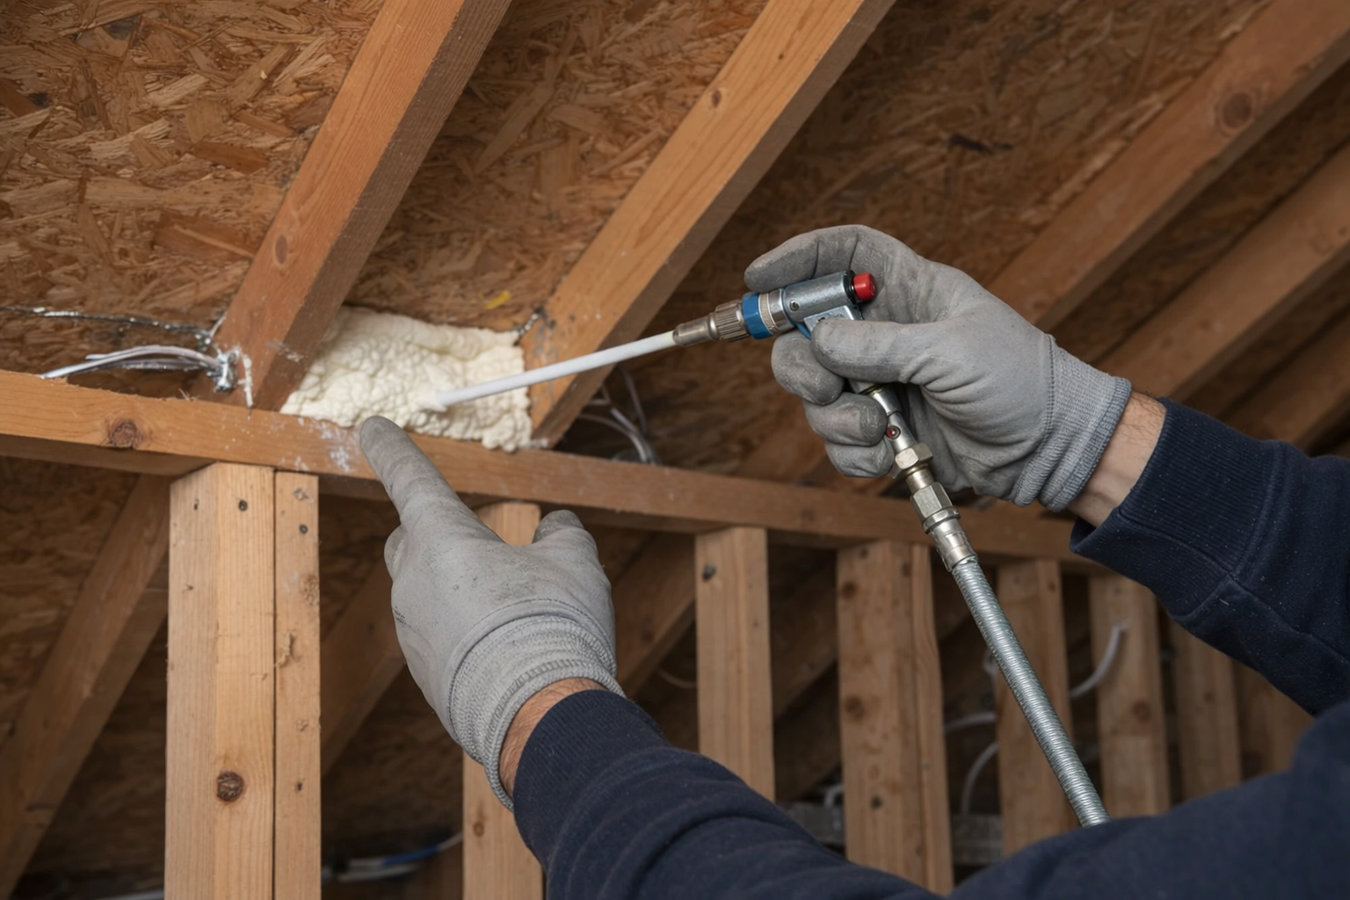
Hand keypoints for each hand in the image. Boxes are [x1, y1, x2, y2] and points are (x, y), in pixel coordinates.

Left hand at [359, 417, 621, 807]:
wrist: (539, 718)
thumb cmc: (553, 625)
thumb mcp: (574, 564)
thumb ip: (561, 535)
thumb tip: (555, 527)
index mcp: (442, 539)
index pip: (410, 478)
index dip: (392, 448)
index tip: (371, 426)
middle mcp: (413, 582)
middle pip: (409, 540)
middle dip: (434, 533)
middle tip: (480, 542)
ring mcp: (413, 632)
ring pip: (424, 591)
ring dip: (457, 588)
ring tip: (514, 609)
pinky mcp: (424, 675)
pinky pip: (438, 635)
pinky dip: (464, 631)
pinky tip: (507, 648)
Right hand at [749, 225, 1130, 509]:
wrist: (1048, 448)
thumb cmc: (1019, 380)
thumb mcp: (952, 351)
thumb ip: (881, 344)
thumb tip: (819, 340)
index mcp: (909, 291)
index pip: (843, 256)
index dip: (798, 257)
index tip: (757, 276)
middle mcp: (886, 334)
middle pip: (807, 334)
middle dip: (803, 364)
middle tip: (823, 386)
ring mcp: (881, 384)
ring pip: (816, 396)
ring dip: (838, 418)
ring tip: (883, 428)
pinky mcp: (883, 431)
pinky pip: (838, 441)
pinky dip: (854, 454)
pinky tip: (888, 454)